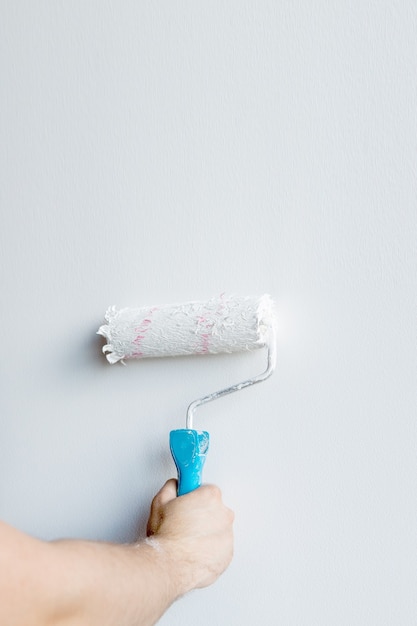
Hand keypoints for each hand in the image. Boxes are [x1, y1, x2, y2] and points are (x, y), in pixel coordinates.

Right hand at [146, 479, 233, 593]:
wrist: (168, 566)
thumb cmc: (166, 537)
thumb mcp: (160, 502)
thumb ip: (172, 487)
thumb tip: (175, 486)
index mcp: (210, 497)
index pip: (207, 490)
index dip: (195, 497)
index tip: (188, 503)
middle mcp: (224, 515)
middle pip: (216, 509)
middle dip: (202, 515)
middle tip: (184, 523)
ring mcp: (228, 537)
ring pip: (219, 530)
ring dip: (207, 533)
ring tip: (187, 540)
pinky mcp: (227, 556)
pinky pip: (220, 549)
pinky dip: (210, 550)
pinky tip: (194, 552)